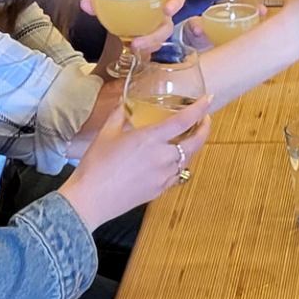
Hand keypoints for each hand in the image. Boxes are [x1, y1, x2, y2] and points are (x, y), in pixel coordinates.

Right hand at [59, 88, 212, 228]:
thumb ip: (120, 115)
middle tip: (204, 119)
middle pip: (196, 142)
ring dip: (192, 147)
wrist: (90, 199)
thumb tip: (126, 103)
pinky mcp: (160, 190)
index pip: (185, 120)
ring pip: (188, 159)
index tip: (208, 99)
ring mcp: (164, 176)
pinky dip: (180, 164)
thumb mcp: (106, 133)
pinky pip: (177, 174)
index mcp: (151, 139)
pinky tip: (171, 160)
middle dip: (205, 128)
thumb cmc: (96, 165)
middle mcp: (163, 157)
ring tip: (187, 138)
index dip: (200, 108)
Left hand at [80, 0, 187, 68]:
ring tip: (138, 42)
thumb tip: (84, 4)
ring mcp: (162, 21)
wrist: (124, 22)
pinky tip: (135, 48)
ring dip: (155, 35)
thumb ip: (99, 1)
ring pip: (167, 27)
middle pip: (177, 1)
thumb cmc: (123, 5)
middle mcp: (162, 4)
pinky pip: (156, 42)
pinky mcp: (156, 37)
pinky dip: (147, 46)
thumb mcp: (111, 0)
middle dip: (174, 5)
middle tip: (166, 11)